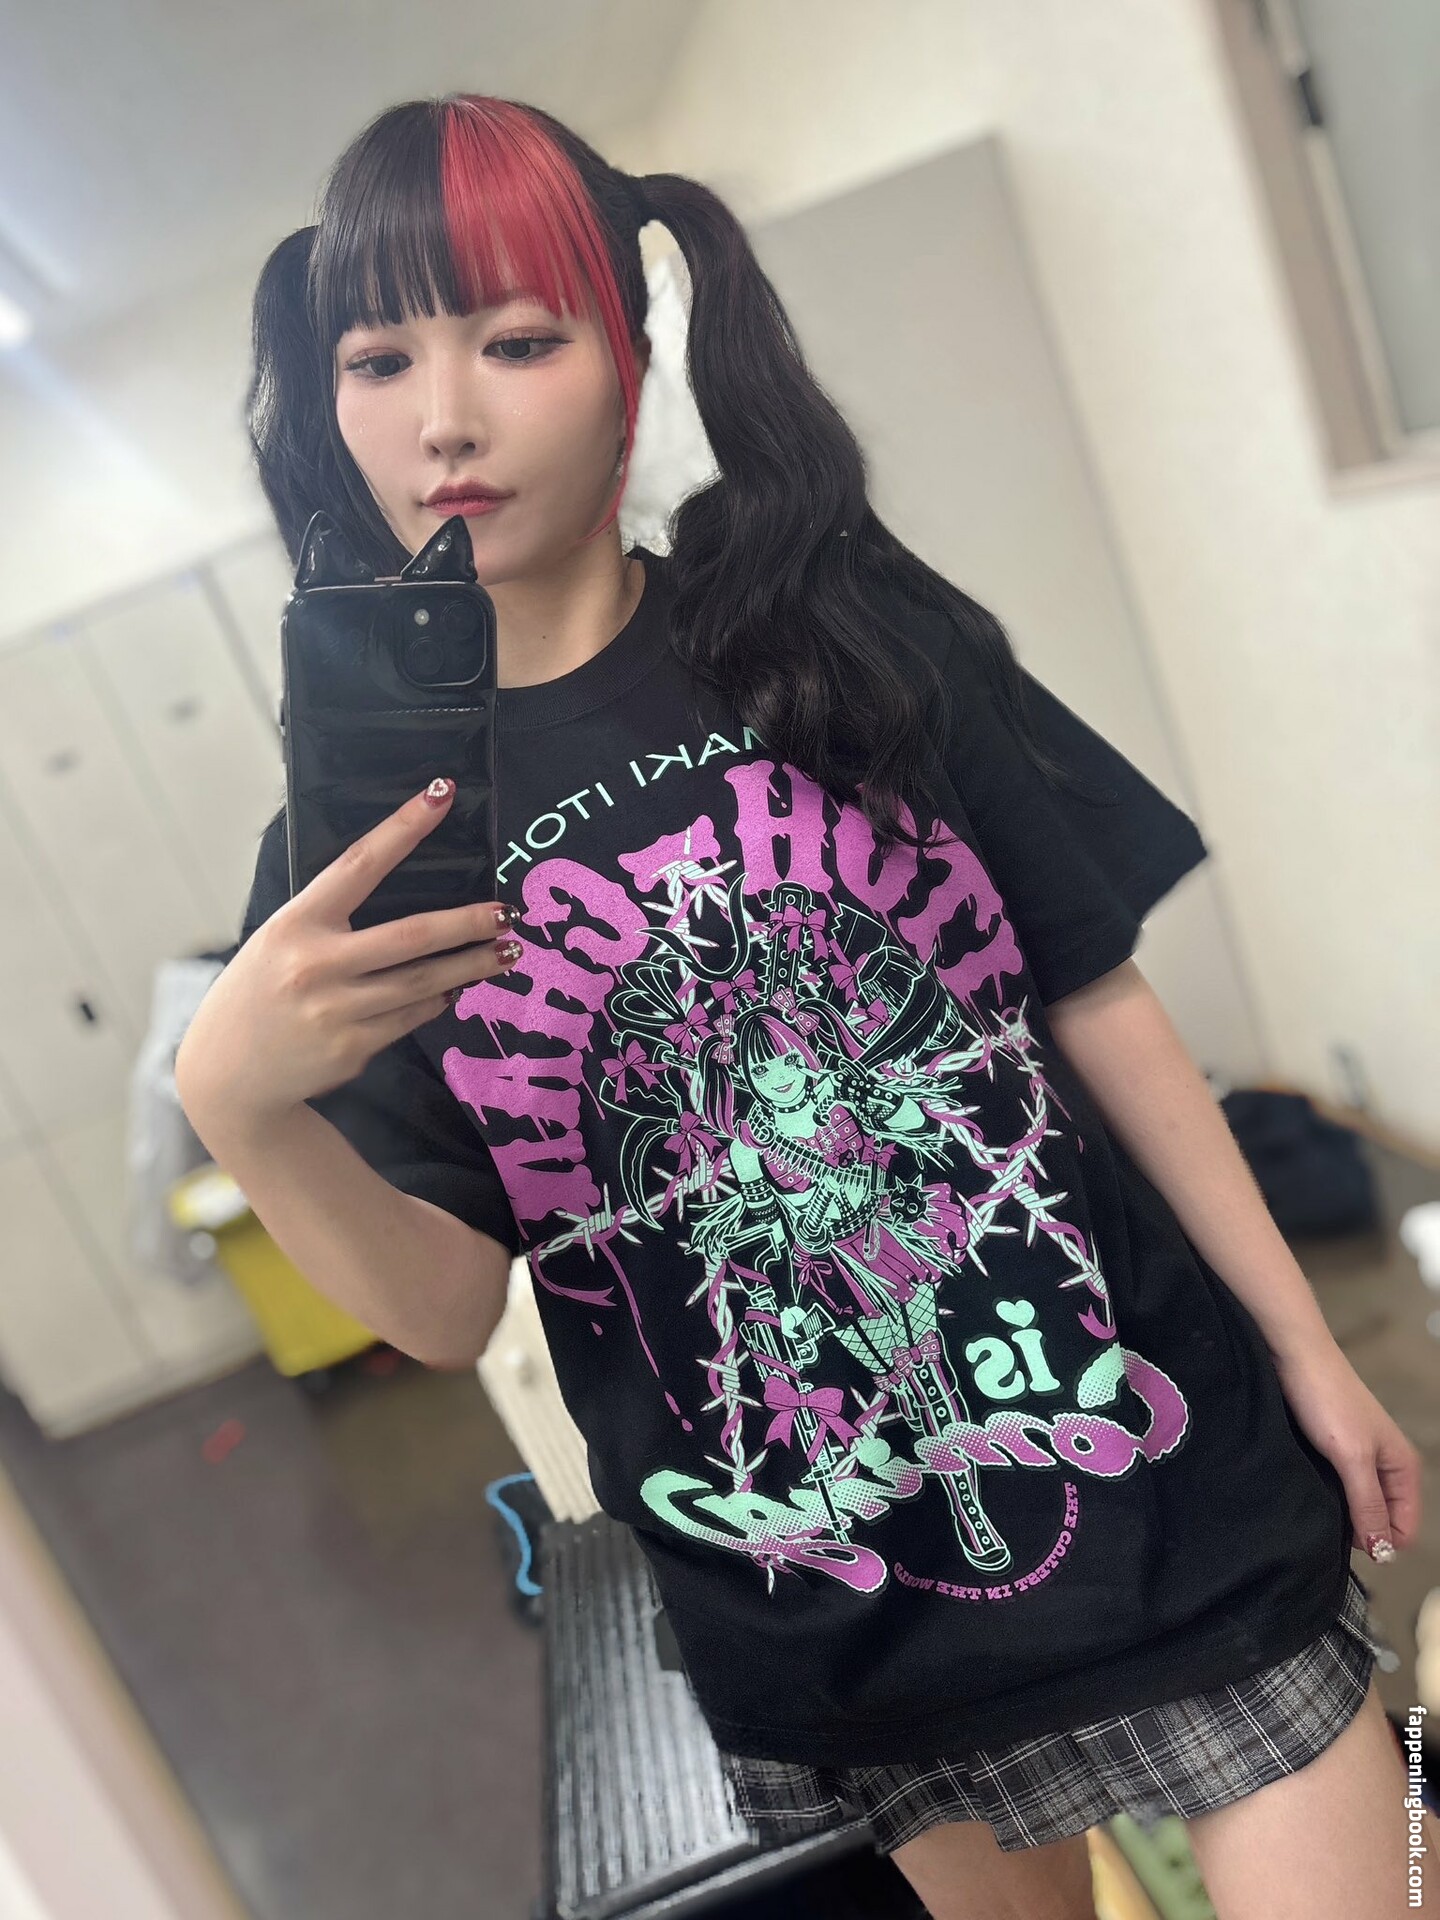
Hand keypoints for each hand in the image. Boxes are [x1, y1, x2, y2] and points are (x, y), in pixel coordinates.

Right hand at [176, 779, 519, 1134]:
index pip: (359, 864)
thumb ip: (331, 919)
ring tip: (506, 952)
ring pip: (424, 983)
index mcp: (296, 924)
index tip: (440, 795)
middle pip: (412, 937)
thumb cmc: (260, 992)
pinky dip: (440, 999)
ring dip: (471, 965)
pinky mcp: (352, 1049)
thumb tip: (409, 893)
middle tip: (507, 913)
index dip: (403, 828)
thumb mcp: (279, 939)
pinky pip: (412, 1018)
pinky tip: (457, 987)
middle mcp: (316, 965)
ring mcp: (336, 1012)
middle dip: (467, 924)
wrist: (228, 1074)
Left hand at [1271, 1336, 1422, 1561]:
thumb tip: (1383, 1553)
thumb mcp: (1352, 1458)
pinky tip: (1307, 1490)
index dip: (1379, 1541)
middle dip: (1360, 1529)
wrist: (1293, 1354)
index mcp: (1402, 1468)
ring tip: (1313, 1506)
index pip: (1404, 1530)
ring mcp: (1358, 1456)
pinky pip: (1337, 1486)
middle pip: (1381, 1519)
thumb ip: (1369, 1505)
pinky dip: (1326, 1494)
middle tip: (1325, 1523)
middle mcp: (1385, 1465)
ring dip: (1340, 1512)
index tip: (1345, 1537)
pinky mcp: (1332, 1449)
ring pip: (1357, 1503)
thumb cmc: (1327, 1401)